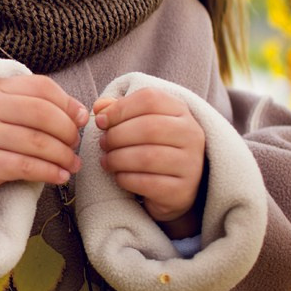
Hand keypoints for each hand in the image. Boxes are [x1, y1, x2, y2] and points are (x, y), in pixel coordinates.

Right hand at [0, 75, 87, 210]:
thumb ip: (32, 106)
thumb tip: (80, 113)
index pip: (41, 87)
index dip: (67, 103)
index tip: (80, 120)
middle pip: (44, 114)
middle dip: (68, 132)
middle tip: (75, 147)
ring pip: (39, 142)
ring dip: (63, 156)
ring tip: (72, 166)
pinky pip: (28, 166)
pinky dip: (50, 173)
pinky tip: (59, 177)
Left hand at [93, 88, 205, 238]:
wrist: (175, 186)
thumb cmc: (152, 146)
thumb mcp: (140, 122)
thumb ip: (120, 110)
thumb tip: (100, 107)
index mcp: (181, 111)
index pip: (150, 99)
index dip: (120, 108)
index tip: (101, 121)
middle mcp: (191, 135)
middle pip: (149, 127)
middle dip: (117, 135)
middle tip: (103, 143)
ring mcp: (191, 164)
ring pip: (147, 157)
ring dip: (118, 158)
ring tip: (107, 160)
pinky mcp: (182, 190)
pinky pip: (147, 183)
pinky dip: (125, 178)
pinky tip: (118, 176)